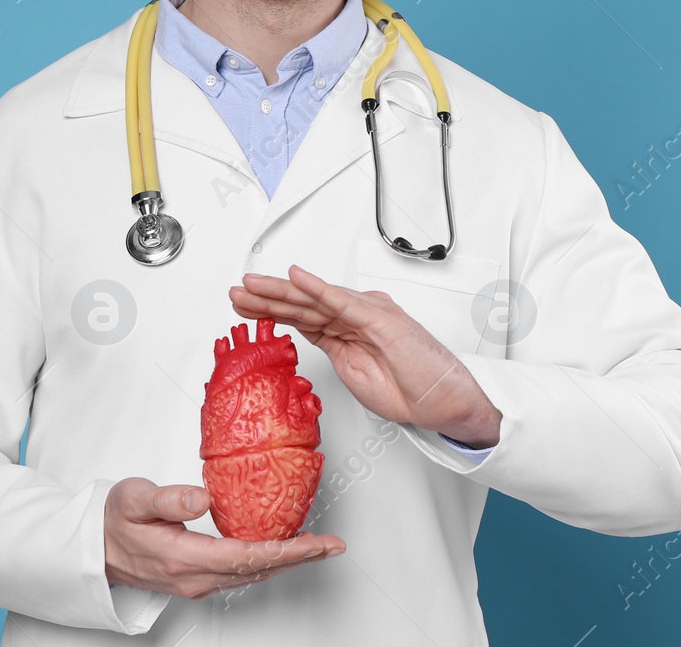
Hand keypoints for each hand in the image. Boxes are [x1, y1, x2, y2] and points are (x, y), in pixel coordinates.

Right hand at [103, 478, 345, 599]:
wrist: (92, 548)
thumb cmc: (112, 521)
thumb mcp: (133, 499)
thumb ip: (167, 499)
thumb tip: (202, 499)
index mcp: (182, 558)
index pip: (246, 557)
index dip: (285, 551)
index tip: (315, 543)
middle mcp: (194, 578)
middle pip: (258, 570)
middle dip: (299, 558)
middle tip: (332, 546)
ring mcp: (196, 582)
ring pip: (252, 575)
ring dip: (288, 561)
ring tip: (318, 548)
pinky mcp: (198, 578)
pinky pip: (241, 573)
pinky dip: (268, 561)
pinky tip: (282, 550)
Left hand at [229, 265, 501, 445]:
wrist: (443, 401)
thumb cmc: (410, 390)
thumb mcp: (355, 373)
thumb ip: (332, 350)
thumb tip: (308, 338)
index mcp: (348, 330)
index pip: (302, 315)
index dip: (270, 309)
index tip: (243, 307)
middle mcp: (356, 315)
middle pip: (302, 303)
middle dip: (266, 297)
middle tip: (236, 292)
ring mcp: (368, 314)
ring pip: (315, 298)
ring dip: (280, 291)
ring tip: (252, 285)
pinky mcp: (379, 318)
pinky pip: (341, 301)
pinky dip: (317, 288)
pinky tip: (296, 278)